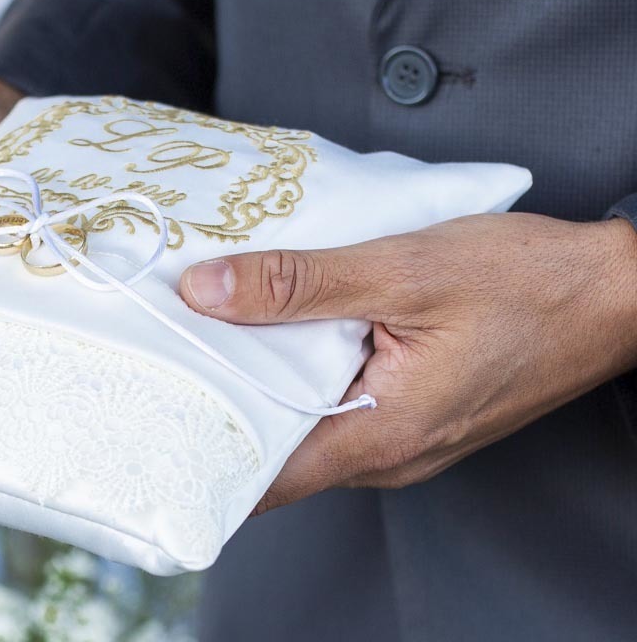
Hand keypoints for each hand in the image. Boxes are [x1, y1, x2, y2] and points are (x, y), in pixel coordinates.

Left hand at [179, 213, 636, 513]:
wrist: (617, 292)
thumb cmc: (528, 283)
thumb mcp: (400, 270)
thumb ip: (298, 284)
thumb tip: (205, 292)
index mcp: (381, 436)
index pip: (264, 475)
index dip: (203, 444)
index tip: (154, 406)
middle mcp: (389, 453)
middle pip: (279, 446)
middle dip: (223, 401)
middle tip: (169, 348)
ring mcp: (405, 435)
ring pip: (309, 421)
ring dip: (266, 379)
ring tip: (213, 325)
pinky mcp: (416, 408)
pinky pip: (342, 400)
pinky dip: (307, 368)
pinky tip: (283, 323)